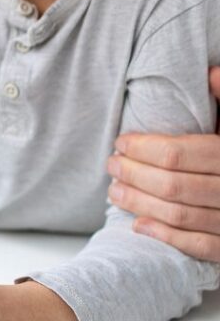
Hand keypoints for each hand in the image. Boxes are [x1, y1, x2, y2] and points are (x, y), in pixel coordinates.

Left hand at [107, 66, 219, 262]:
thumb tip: (210, 72)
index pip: (177, 154)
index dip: (142, 149)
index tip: (120, 143)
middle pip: (173, 185)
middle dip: (134, 175)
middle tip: (111, 165)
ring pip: (181, 216)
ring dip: (141, 203)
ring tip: (115, 191)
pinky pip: (201, 247)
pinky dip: (166, 238)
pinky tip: (138, 225)